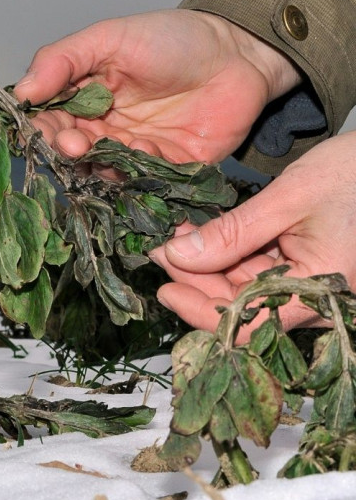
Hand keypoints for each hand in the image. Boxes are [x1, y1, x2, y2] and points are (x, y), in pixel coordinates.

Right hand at [14, 10, 300, 165]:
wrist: (239, 55)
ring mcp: (134, 154)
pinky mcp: (165, 172)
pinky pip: (142, 184)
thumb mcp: (111, 38)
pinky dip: (138, 173)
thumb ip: (63, 60)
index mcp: (86, 101)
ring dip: (101, 167)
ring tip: (108, 148)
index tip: (44, 130)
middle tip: (75, 145)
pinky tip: (146, 149)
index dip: (44, 130)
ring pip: (103, 174)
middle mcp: (106, 132)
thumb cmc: (174, 40)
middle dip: (69, 153)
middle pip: (74, 155)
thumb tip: (21, 92)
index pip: (52, 123)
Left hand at [149, 132, 355, 341]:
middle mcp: (316, 299)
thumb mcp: (288, 200)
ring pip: (245, 289)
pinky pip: (258, 272)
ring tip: (176, 238)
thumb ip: (232, 233)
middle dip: (197, 280)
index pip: (249, 324)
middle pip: (242, 307)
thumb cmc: (354, 174)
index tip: (165, 289)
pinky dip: (228, 255)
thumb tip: (177, 256)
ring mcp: (310, 286)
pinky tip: (202, 236)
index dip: (200, 312)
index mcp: (320, 291)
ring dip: (208, 265)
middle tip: (163, 249)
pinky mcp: (304, 269)